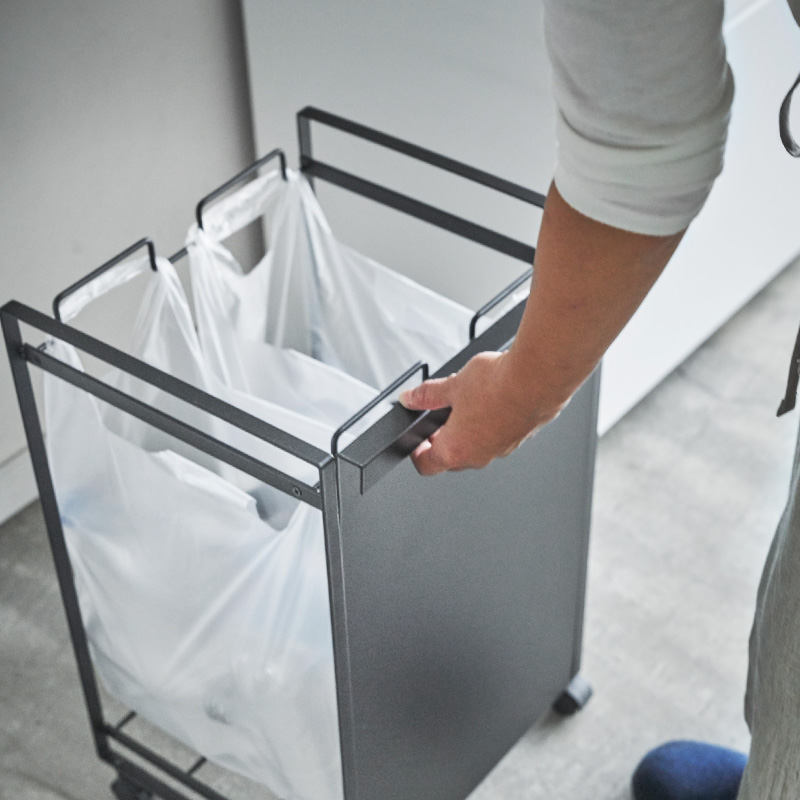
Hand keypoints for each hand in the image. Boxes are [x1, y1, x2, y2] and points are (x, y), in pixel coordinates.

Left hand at [398, 350, 565, 475]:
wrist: (538, 379)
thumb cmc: (498, 386)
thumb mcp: (452, 385)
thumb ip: (427, 395)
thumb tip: (410, 398)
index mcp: (455, 450)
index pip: (426, 465)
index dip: (416, 451)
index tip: (415, 438)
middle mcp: (478, 457)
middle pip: (451, 457)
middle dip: (442, 437)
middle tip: (439, 413)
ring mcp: (501, 450)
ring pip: (476, 446)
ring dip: (468, 429)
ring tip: (467, 399)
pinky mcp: (519, 438)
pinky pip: (497, 436)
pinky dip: (490, 423)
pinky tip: (492, 398)